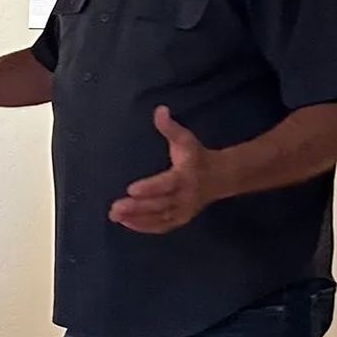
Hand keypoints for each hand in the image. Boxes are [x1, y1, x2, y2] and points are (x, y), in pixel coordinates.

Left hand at [111, 107, 220, 233]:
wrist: (221, 177)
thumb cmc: (197, 156)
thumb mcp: (185, 139)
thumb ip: (170, 127)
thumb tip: (160, 109)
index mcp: (186, 175)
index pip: (167, 184)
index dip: (150, 188)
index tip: (131, 189)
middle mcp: (185, 196)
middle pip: (160, 204)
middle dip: (137, 207)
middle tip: (115, 208)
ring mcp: (184, 210)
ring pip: (159, 218)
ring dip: (137, 219)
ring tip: (115, 216)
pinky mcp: (181, 219)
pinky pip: (162, 226)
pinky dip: (144, 227)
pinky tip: (126, 223)